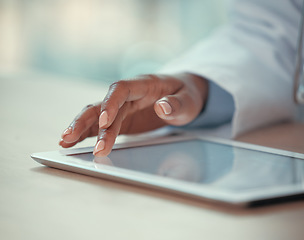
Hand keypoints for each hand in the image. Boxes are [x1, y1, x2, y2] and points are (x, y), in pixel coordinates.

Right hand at [59, 73, 207, 155]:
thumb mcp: (190, 101)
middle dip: (87, 122)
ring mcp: (122, 107)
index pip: (121, 89)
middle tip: (72, 139)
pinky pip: (99, 125)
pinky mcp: (120, 119)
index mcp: (145, 84)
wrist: (183, 96)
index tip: (103, 122)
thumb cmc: (187, 96)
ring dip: (80, 128)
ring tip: (64, 142)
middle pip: (102, 104)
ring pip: (96, 114)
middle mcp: (129, 95)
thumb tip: (162, 106)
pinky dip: (86, 133)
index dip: (109, 104)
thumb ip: (178, 104)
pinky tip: (73, 143)